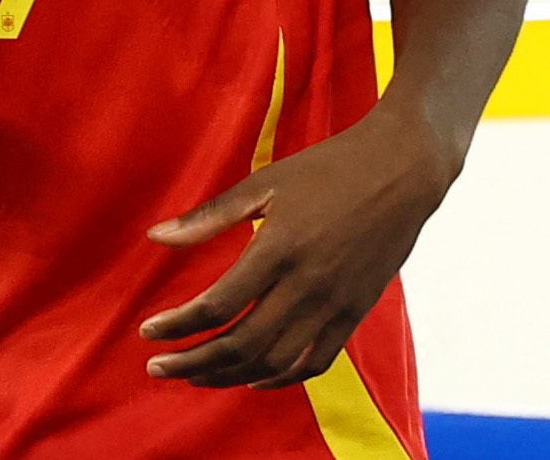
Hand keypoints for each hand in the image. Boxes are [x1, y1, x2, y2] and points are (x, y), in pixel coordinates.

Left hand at [140, 110, 453, 386]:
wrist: (402, 173)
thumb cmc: (325, 171)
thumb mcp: (262, 182)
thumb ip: (209, 216)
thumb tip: (154, 236)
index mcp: (279, 248)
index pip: (219, 304)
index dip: (179, 325)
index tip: (148, 331)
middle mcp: (308, 285)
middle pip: (243, 344)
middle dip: (194, 362)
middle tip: (158, 368)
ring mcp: (336, 304)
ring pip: (277, 361)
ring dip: (231, 376)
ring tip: (195, 377)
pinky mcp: (356, 312)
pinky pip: (316, 361)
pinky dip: (281, 377)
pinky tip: (253, 378)